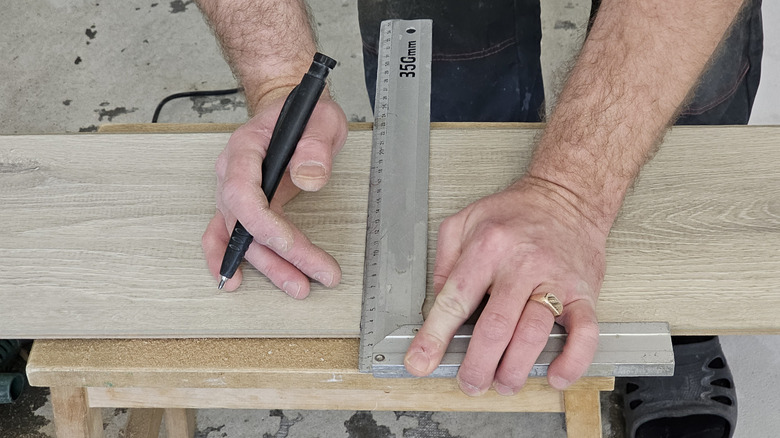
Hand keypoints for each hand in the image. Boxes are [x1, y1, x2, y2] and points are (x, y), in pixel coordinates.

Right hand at [202, 91, 347, 296]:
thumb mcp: (321, 118)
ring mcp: (232, 191)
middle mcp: (231, 173)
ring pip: (241, 238)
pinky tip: (234, 281)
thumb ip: (316, 145)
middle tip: (310, 279)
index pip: (242, 193)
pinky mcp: (242, 205)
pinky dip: (225, 259)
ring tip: (298, 287)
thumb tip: (309, 176)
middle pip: (245, 225)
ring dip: (268, 266)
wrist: (287, 106)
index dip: (264, 224)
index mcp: (245, 149)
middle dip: (278, 257)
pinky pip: (223, 235)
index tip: (290, 245)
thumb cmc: (302, 111)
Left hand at [404, 177, 607, 394]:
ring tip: (502, 383)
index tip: (421, 362)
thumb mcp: (465, 222)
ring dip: (515, 369)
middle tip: (469, 383)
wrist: (567, 197)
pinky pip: (584, 333)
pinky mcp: (585, 293)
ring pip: (533, 334)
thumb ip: (445, 263)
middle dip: (477, 364)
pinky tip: (556, 375)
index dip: (435, 336)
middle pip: (495, 326)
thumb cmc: (515, 213)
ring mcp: (555, 280)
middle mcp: (522, 264)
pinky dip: (572, 361)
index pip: (455, 299)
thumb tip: (435, 306)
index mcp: (488, 247)